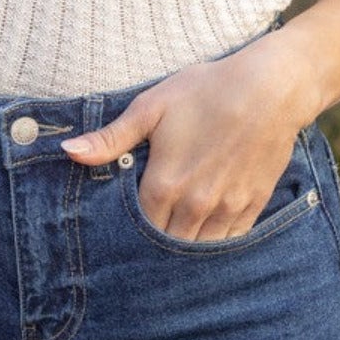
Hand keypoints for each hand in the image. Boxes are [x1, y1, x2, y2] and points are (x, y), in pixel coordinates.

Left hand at [60, 30, 314, 240]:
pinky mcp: (252, 206)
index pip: (137, 228)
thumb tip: (68, 150)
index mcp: (164, 184)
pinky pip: (229, 241)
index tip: (121, 234)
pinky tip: (205, 239)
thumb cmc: (207, 91)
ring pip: (198, 250)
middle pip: (166, 246)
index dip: (127, 233)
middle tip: (144, 247)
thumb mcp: (152, 107)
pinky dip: (215, 245)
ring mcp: (226, 208)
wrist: (271, 89)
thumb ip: (111, 138)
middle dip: (154, 248)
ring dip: (184, 251)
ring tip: (171, 249)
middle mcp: (194, 205)